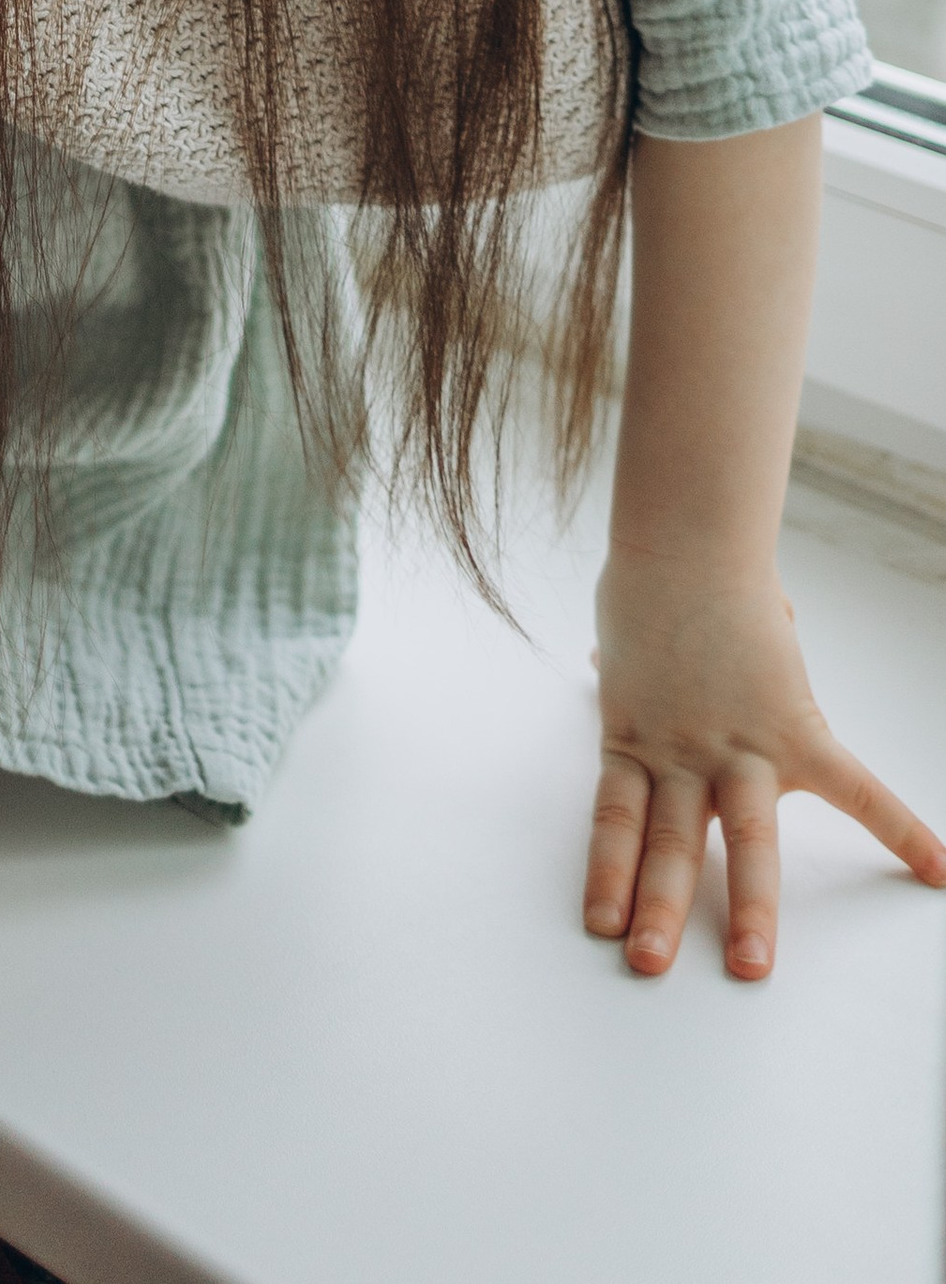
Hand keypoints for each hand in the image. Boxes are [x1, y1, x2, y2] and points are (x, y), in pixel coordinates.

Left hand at [584, 548, 945, 977]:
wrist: (687, 542)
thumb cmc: (654, 585)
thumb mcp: (628, 643)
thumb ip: (628, 670)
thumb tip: (607, 655)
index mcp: (631, 740)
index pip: (615, 821)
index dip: (607, 873)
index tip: (598, 925)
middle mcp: (681, 756)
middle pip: (669, 843)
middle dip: (660, 908)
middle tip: (649, 966)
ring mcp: (739, 747)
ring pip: (744, 838)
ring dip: (746, 905)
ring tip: (748, 967)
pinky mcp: (796, 730)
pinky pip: (855, 789)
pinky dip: (899, 830)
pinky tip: (937, 874)